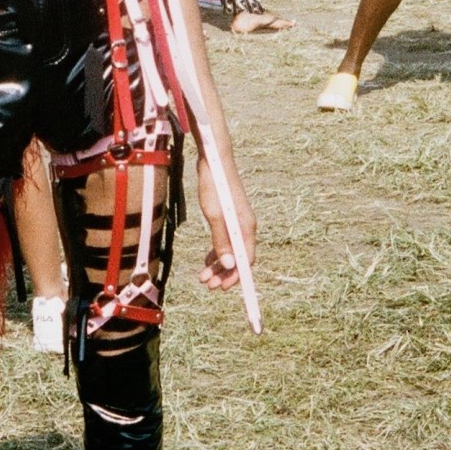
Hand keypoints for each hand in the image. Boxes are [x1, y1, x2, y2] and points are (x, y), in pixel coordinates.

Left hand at [195, 151, 256, 291]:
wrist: (215, 161)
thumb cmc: (215, 186)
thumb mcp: (215, 216)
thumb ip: (222, 241)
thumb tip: (229, 265)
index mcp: (245, 228)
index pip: (246, 261)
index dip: (236, 277)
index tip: (222, 288)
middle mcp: (245, 227)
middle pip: (238, 258)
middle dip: (224, 273)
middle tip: (207, 284)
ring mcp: (237, 222)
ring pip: (231, 251)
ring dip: (219, 265)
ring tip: (203, 276)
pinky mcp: (229, 217)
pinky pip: (226, 240)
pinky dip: (217, 252)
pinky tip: (207, 260)